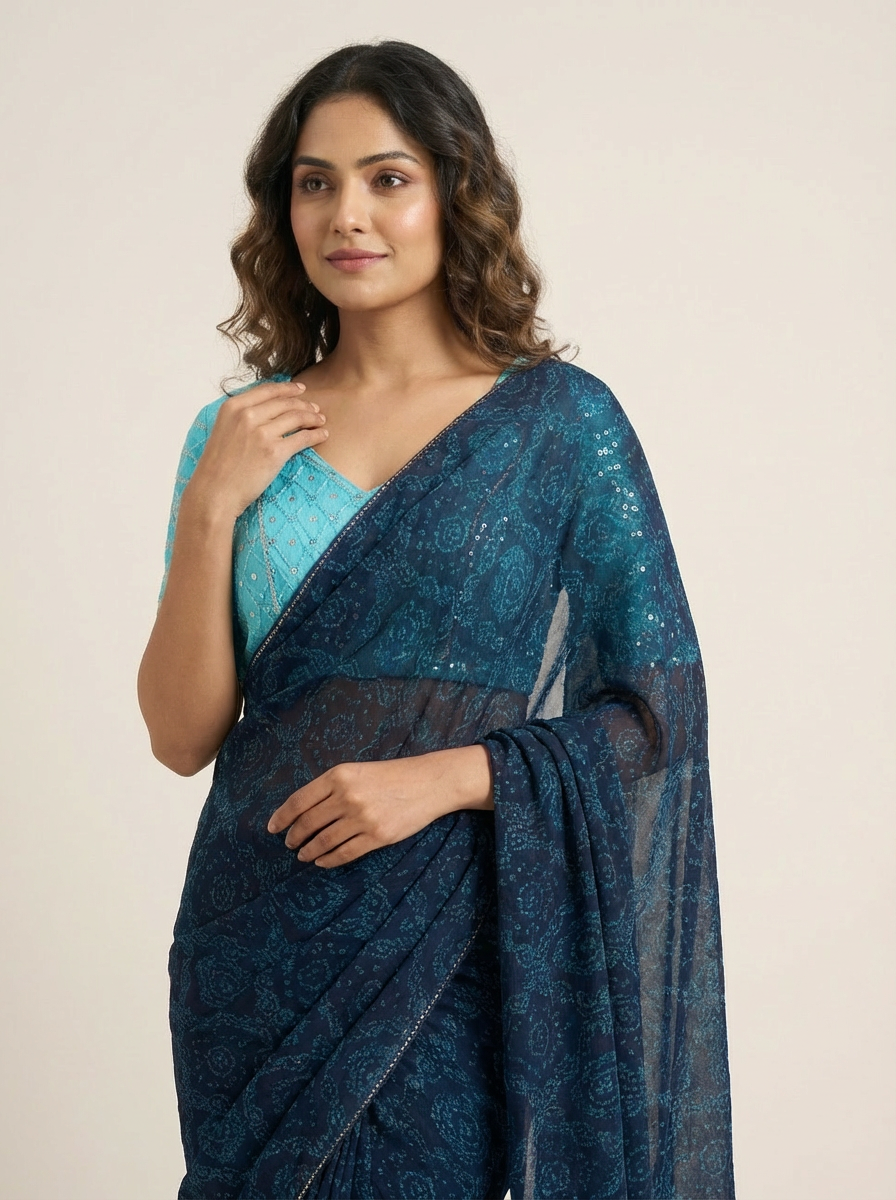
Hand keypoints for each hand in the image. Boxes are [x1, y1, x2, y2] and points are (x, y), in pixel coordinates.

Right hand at [185, 379, 328, 520]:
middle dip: (303, 404)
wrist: (214, 492)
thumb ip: (240, 416)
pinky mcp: (274, 452)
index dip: (288, 389)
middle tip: (315, 408)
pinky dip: (316, 435)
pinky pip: (302, 438)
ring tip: (320, 420)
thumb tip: (264, 410)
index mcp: (233, 407)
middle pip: (284, 403)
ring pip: (296, 417)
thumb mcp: (223, 429)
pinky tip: (322, 435)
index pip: (267, 391)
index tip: (301, 389)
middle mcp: (247, 415)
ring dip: (312, 417)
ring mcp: (261, 433)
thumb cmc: (216, 467)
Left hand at [267, 745, 493, 867]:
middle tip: (289, 843)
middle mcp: (347, 796)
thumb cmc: (391, 775)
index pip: (299, 800)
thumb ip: (331, 787)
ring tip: (302, 854)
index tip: (272, 827)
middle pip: (308, 823)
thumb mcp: (357, 771)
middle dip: (294, 836)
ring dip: (308, 850)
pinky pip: (344, 853)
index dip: (282, 817)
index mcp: (338, 775)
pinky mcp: (377, 836)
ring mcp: (362, 818)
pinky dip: (328, 859)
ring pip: (323, 841)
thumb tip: (303, 810)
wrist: (428, 782)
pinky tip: (322, 861)